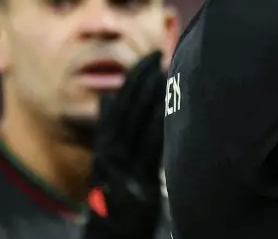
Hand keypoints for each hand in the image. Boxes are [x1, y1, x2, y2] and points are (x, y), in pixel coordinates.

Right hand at [84, 51, 164, 238]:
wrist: (112, 229)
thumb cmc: (114, 189)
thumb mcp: (106, 159)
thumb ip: (110, 129)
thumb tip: (109, 98)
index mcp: (105, 144)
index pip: (120, 103)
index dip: (134, 78)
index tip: (149, 56)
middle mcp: (112, 153)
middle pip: (130, 109)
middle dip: (145, 81)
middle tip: (161, 55)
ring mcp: (126, 167)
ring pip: (141, 125)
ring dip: (154, 98)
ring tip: (167, 72)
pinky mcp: (141, 182)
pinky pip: (153, 150)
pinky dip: (162, 128)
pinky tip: (172, 109)